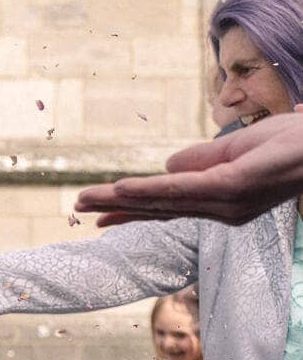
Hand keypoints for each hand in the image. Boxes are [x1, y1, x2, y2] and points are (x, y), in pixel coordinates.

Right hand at [75, 109, 302, 226]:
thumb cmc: (294, 143)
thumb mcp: (241, 147)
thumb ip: (204, 158)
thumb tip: (168, 165)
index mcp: (223, 203)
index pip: (168, 206)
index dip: (132, 209)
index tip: (99, 217)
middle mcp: (222, 211)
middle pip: (157, 209)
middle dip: (115, 209)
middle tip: (77, 209)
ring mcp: (227, 201)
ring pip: (161, 201)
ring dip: (120, 200)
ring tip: (87, 200)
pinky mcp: (232, 186)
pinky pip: (181, 189)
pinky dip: (149, 190)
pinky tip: (123, 190)